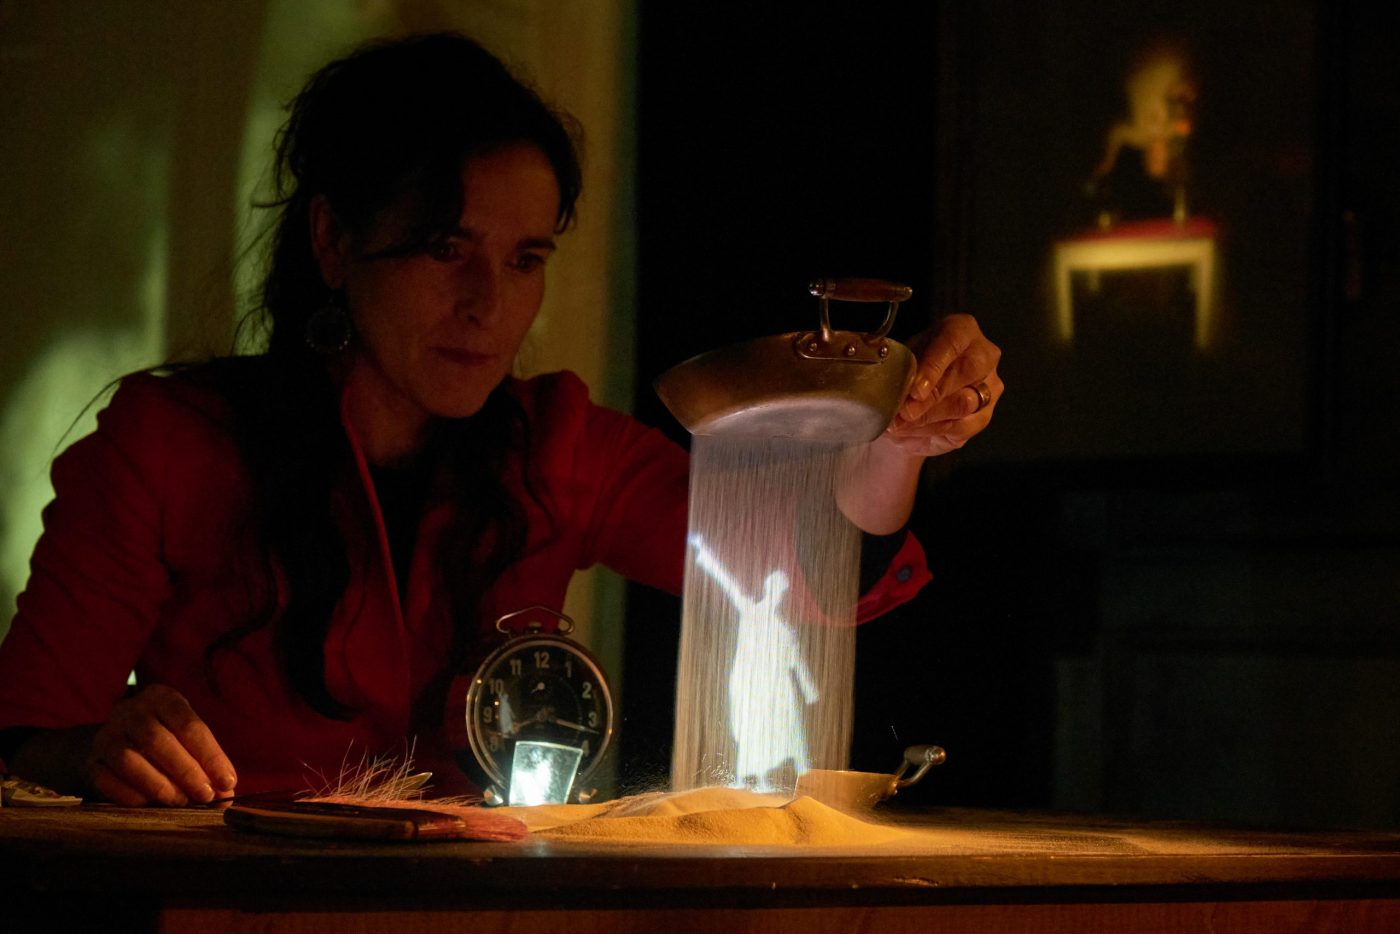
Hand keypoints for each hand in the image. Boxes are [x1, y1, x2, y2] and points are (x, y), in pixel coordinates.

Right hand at [85, 684, 236, 806]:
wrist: (116, 741)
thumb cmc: (166, 740)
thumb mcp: (188, 740)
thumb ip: (207, 763)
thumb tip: (226, 791)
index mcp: (162, 698)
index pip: (189, 725)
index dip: (211, 756)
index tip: (227, 780)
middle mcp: (130, 711)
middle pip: (157, 740)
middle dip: (186, 771)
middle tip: (205, 795)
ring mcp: (105, 735)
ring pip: (129, 760)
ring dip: (158, 785)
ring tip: (180, 801)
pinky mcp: (90, 761)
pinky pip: (106, 780)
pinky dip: (131, 795)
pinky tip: (150, 805)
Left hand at [883, 313, 1002, 457]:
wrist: (913, 398)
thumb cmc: (908, 370)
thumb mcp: (902, 361)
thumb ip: (901, 370)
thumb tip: (891, 390)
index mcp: (962, 330)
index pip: (953, 342)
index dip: (934, 366)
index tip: (915, 390)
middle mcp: (984, 355)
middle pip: (967, 372)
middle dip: (932, 396)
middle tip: (905, 412)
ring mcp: (990, 387)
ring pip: (965, 403)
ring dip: (928, 417)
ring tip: (900, 424)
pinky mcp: (983, 416)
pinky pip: (962, 427)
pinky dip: (932, 431)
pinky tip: (911, 431)